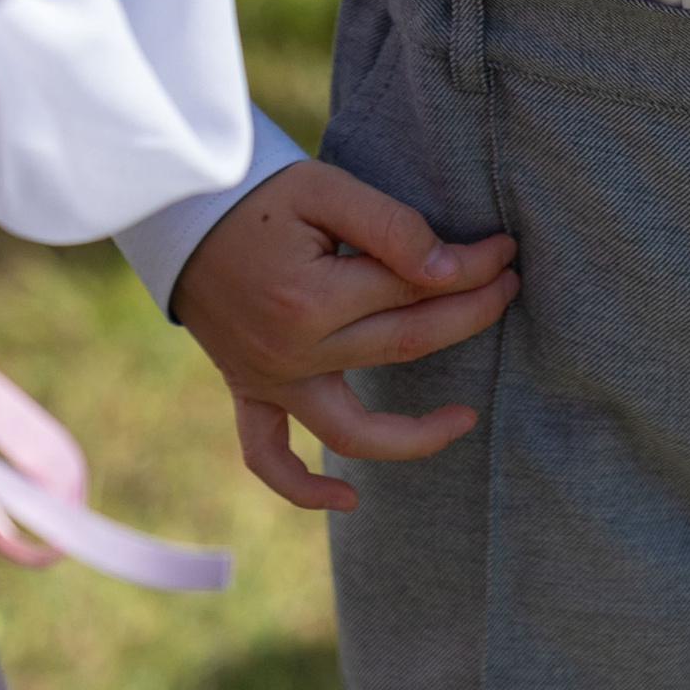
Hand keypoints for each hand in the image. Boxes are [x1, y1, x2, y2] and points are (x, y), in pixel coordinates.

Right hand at [173, 161, 519, 513]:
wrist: (179, 206)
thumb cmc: (257, 190)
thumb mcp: (324, 188)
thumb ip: (390, 229)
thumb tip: (451, 271)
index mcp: (314, 300)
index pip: (417, 288)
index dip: (471, 267)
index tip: (506, 250)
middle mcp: (293, 354)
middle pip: (405, 346)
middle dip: (470, 315)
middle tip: (510, 286)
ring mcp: (269, 380)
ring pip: (351, 431)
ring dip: (414, 435)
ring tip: (468, 419)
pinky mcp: (248, 389)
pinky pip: (269, 457)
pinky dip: (303, 488)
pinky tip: (349, 501)